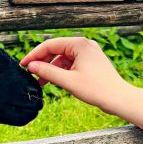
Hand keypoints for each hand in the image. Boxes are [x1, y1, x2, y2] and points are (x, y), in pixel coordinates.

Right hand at [20, 37, 142, 128]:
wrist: (119, 99)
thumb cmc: (97, 89)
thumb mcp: (68, 81)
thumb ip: (47, 72)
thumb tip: (31, 66)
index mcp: (79, 44)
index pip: (50, 45)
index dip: (34, 55)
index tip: (23, 65)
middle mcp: (84, 45)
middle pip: (56, 50)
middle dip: (43, 62)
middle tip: (30, 74)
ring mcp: (89, 53)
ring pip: (63, 58)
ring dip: (52, 68)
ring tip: (41, 82)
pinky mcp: (91, 62)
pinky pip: (71, 63)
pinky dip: (62, 71)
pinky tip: (55, 81)